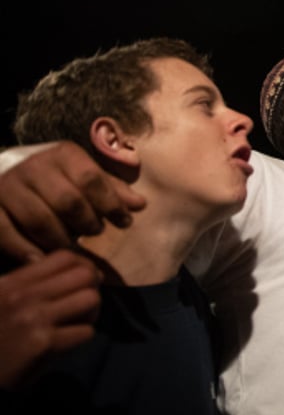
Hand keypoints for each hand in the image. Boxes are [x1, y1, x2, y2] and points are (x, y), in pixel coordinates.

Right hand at [0, 142, 145, 262]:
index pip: (92, 179)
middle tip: (97, 232)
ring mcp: (8, 187)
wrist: (3, 175)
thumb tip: (140, 205)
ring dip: (62, 240)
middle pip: (68, 201)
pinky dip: (26, 250)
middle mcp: (33, 167)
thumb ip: (110, 190)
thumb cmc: (55, 180)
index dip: (111, 204)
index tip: (125, 222)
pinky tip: (42, 260)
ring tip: (75, 249)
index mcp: (62, 154)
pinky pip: (8, 234)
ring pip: (40, 220)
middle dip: (88, 222)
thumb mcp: (82, 176)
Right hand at [0, 249, 101, 387]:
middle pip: (84, 274)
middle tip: (84, 303)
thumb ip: (31, 283)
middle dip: (92, 288)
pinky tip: (68, 340)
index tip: (83, 280)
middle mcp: (21, 297)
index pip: (64, 257)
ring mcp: (33, 320)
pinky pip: (86, 331)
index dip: (83, 265)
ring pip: (90, 299)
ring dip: (92, 312)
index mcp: (10, 283)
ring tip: (78, 321)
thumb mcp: (2, 300)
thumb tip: (81, 268)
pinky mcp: (43, 345)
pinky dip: (82, 336)